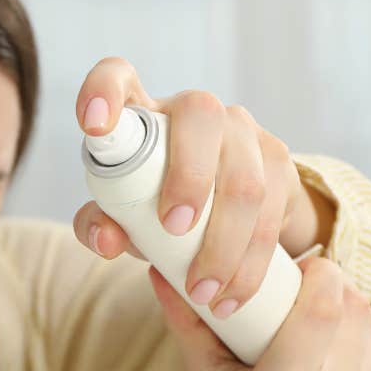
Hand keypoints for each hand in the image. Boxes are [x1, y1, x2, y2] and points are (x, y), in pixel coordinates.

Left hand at [74, 58, 333, 317]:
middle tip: (173, 229)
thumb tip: (106, 239)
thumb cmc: (157, 207)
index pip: (117, 76)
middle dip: (190, 176)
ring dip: (224, 240)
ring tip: (202, 291)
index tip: (93, 125)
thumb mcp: (124, 217)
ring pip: (245, 175)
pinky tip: (233, 293)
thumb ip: (101, 225)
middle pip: (200, 115)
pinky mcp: (277, 160)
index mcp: (143, 114)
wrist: (229, 214)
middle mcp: (194, 110)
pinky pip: (275, 206)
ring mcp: (241, 131)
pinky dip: (251, 260)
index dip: (104, 91)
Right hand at [149, 255, 370, 370]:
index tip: (306, 265)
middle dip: (335, 287)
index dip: (321, 276)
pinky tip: (339, 338)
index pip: (320, 313)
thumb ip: (184, 318)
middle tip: (309, 286)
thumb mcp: (202, 370)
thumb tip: (160, 269)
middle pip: (352, 314)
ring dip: (353, 307)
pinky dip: (365, 334)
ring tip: (322, 311)